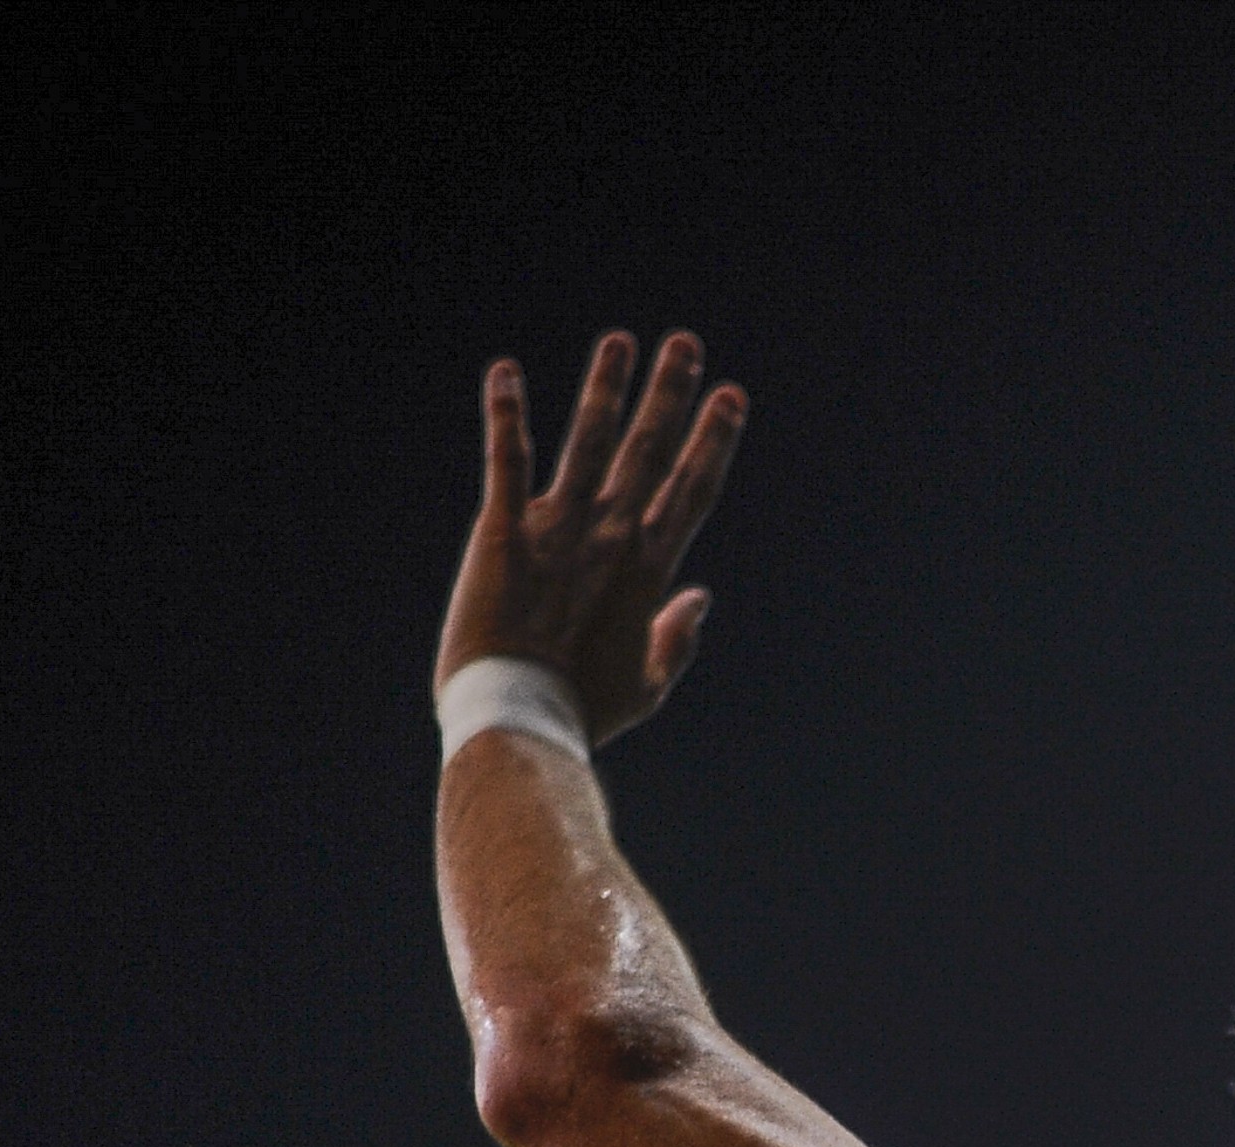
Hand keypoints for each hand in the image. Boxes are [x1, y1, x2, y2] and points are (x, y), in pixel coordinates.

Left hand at [438, 329, 750, 745]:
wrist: (521, 716)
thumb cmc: (583, 710)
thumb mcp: (647, 684)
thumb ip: (678, 637)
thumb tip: (702, 597)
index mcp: (650, 569)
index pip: (692, 489)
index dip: (713, 440)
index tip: (731, 397)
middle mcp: (611, 535)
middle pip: (649, 451)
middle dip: (670, 394)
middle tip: (685, 345)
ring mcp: (559, 528)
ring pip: (588, 441)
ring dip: (604, 388)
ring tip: (618, 342)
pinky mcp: (504, 531)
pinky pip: (506, 461)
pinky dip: (505, 415)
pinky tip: (503, 372)